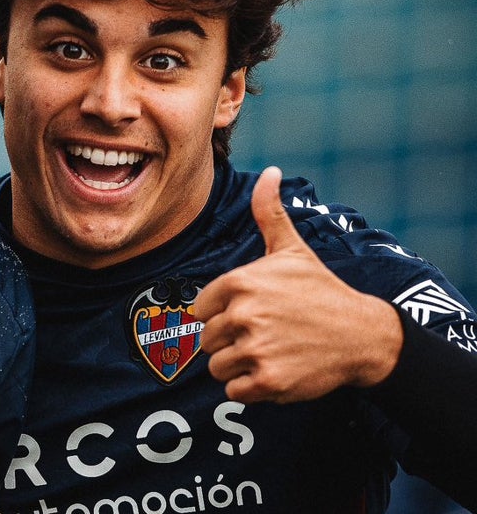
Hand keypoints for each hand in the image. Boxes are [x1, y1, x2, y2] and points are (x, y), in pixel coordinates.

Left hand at [196, 166, 402, 402]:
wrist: (363, 335)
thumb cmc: (320, 290)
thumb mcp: (291, 249)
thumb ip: (268, 212)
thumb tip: (270, 171)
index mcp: (239, 282)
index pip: (200, 310)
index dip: (222, 314)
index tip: (252, 313)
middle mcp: (244, 314)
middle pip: (207, 340)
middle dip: (231, 342)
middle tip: (266, 335)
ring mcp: (256, 349)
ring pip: (217, 367)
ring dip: (239, 366)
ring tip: (271, 352)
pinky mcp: (268, 381)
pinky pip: (233, 391)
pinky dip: (251, 388)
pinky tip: (276, 371)